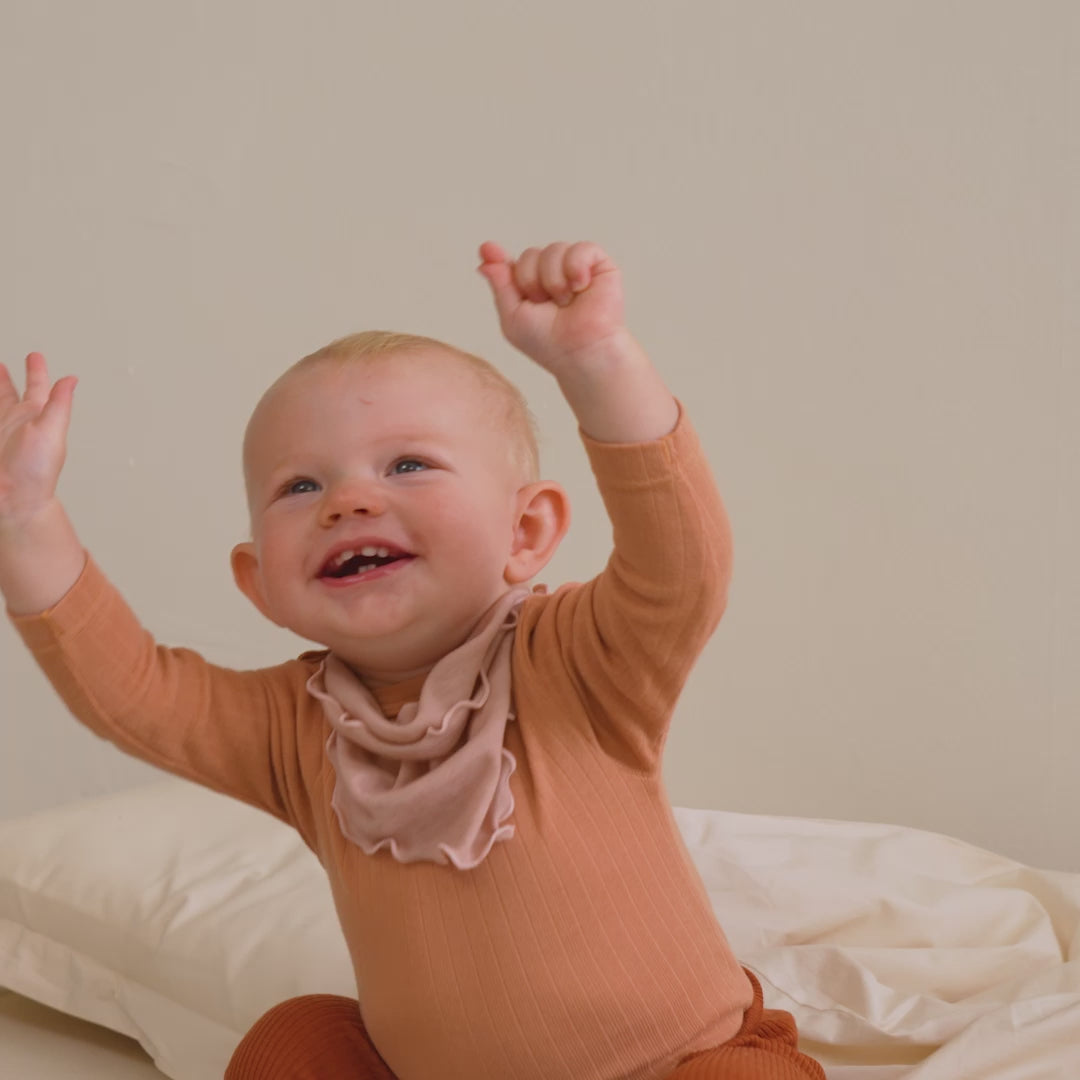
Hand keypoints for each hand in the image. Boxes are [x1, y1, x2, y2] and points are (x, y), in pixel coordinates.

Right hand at [0, 353, 76, 524]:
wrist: (13, 499)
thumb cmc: (37, 471)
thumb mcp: (51, 431)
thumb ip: (59, 404)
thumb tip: (72, 379)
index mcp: (36, 416)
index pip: (36, 387)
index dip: (36, 370)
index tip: (35, 356)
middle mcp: (16, 422)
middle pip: (9, 393)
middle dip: (5, 378)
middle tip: (1, 364)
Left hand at [478, 241, 626, 377]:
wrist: (580, 353)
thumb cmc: (548, 343)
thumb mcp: (512, 316)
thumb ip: (500, 283)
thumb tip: (485, 252)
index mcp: (531, 286)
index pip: (512, 263)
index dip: (498, 256)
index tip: (487, 250)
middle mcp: (552, 273)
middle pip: (530, 254)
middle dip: (532, 282)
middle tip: (546, 306)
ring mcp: (575, 267)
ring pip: (553, 250)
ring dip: (554, 281)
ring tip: (565, 302)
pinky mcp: (598, 265)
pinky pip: (581, 249)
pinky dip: (576, 268)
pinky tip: (580, 287)